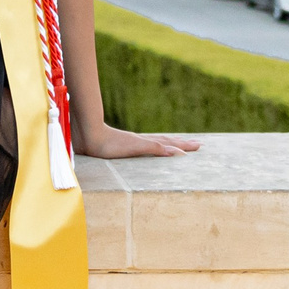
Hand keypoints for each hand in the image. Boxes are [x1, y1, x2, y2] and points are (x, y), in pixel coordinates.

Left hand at [75, 122, 197, 158]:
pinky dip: (152, 148)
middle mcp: (142, 142)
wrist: (89, 136)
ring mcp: (133, 143)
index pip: (170, 144)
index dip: (185, 145)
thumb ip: (156, 149)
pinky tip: (147, 149)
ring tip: (177, 145)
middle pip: (166, 141)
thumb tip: (179, 152)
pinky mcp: (122, 147)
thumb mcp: (136, 147)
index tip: (200, 145)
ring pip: (156, 143)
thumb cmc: (110, 144)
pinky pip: (144, 147)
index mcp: (147, 143)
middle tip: (197, 144)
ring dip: (169, 144)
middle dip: (182, 144)